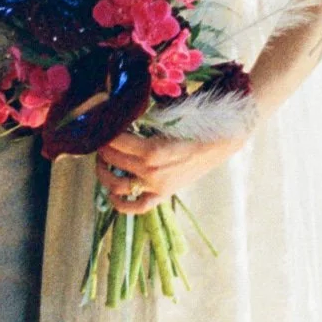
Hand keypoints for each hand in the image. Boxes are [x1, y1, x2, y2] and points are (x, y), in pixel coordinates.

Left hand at [97, 128, 245, 210]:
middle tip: (101, 138)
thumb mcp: (168, 119)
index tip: (101, 124)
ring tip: (102, 161)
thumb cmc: (195, 126)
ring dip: (103, 172)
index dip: (104, 132)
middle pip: (113, 160)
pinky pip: (136, 207)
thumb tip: (120, 114)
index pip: (115, 142)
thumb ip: (143, 120)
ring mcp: (155, 187)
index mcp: (151, 150)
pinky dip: (120, 204)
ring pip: (116, 185)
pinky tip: (111, 195)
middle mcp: (150, 171)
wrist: (219, 144)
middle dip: (102, 147)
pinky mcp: (162, 196)